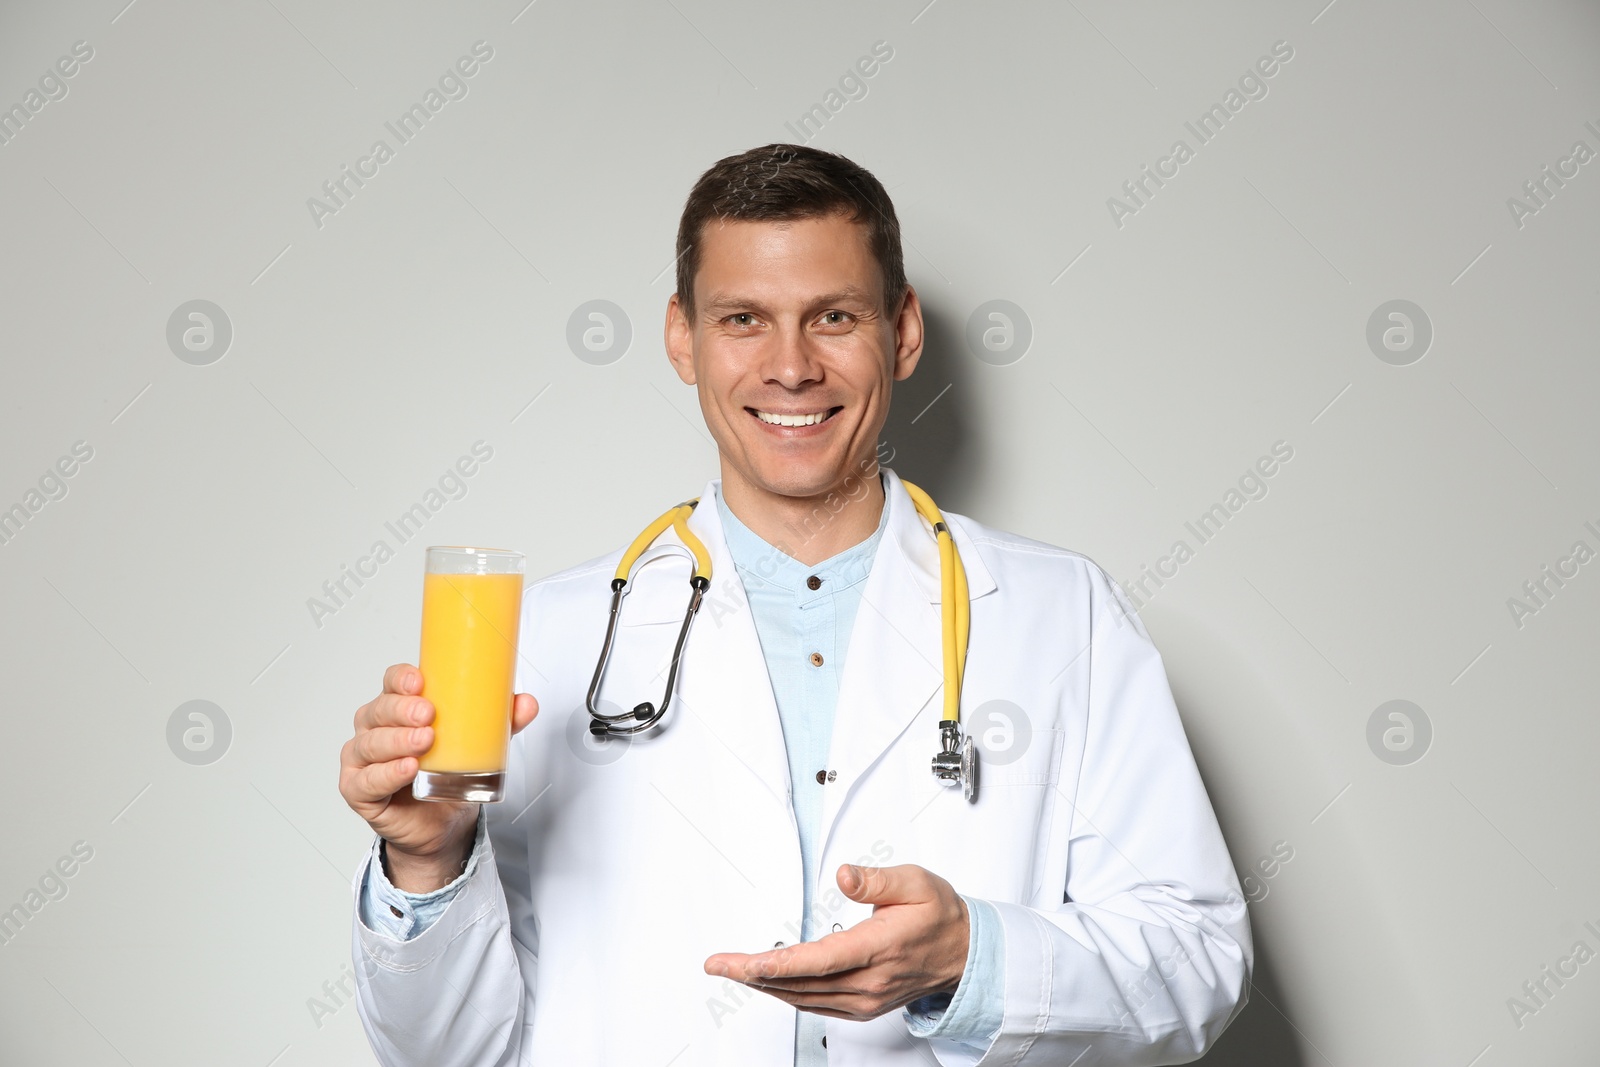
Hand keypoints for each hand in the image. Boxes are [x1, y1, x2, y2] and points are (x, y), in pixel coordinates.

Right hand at [338, 663, 538, 889]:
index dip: (401, 679)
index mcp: (398, 709)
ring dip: (397, 740)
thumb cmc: (447, 776)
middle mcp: (375, 729)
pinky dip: (387, 774)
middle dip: (402, 709)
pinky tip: (407, 769)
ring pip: (371, 744)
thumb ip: (500, 724)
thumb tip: (527, 703)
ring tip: (425, 741)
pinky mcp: (358, 791)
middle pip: (379, 710)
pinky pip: (367, 781)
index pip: (392, 683)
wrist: (440, 826)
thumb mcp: (478, 745)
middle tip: (428, 714)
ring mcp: (362, 760)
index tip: (419, 681)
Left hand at [704, 863, 969, 1020]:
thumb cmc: (940, 915)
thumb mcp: (916, 882)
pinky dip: (788, 994)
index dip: (775, 965)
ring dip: (766, 986)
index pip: (818, 961)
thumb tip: (844, 875)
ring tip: (733, 970)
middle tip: (717, 964)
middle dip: (753, 974)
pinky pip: (817, 1005)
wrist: (965, 953)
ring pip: (805, 998)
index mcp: (879, 948)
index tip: (740, 962)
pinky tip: (770, 984)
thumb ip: (876, 880)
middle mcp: (869, 981)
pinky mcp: (863, 1006)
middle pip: (801, 984)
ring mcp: (866, 999)